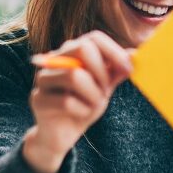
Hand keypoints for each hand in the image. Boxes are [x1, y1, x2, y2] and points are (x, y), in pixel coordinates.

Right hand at [22, 31, 132, 172]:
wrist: (61, 135)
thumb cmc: (82, 107)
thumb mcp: (104, 89)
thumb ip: (115, 72)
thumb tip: (133, 53)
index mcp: (72, 53)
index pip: (94, 38)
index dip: (114, 51)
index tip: (128, 69)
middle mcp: (54, 60)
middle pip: (82, 48)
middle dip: (101, 72)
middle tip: (105, 90)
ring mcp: (43, 78)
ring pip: (75, 76)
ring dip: (93, 95)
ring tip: (93, 105)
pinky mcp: (38, 99)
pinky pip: (67, 101)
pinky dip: (82, 111)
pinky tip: (80, 115)